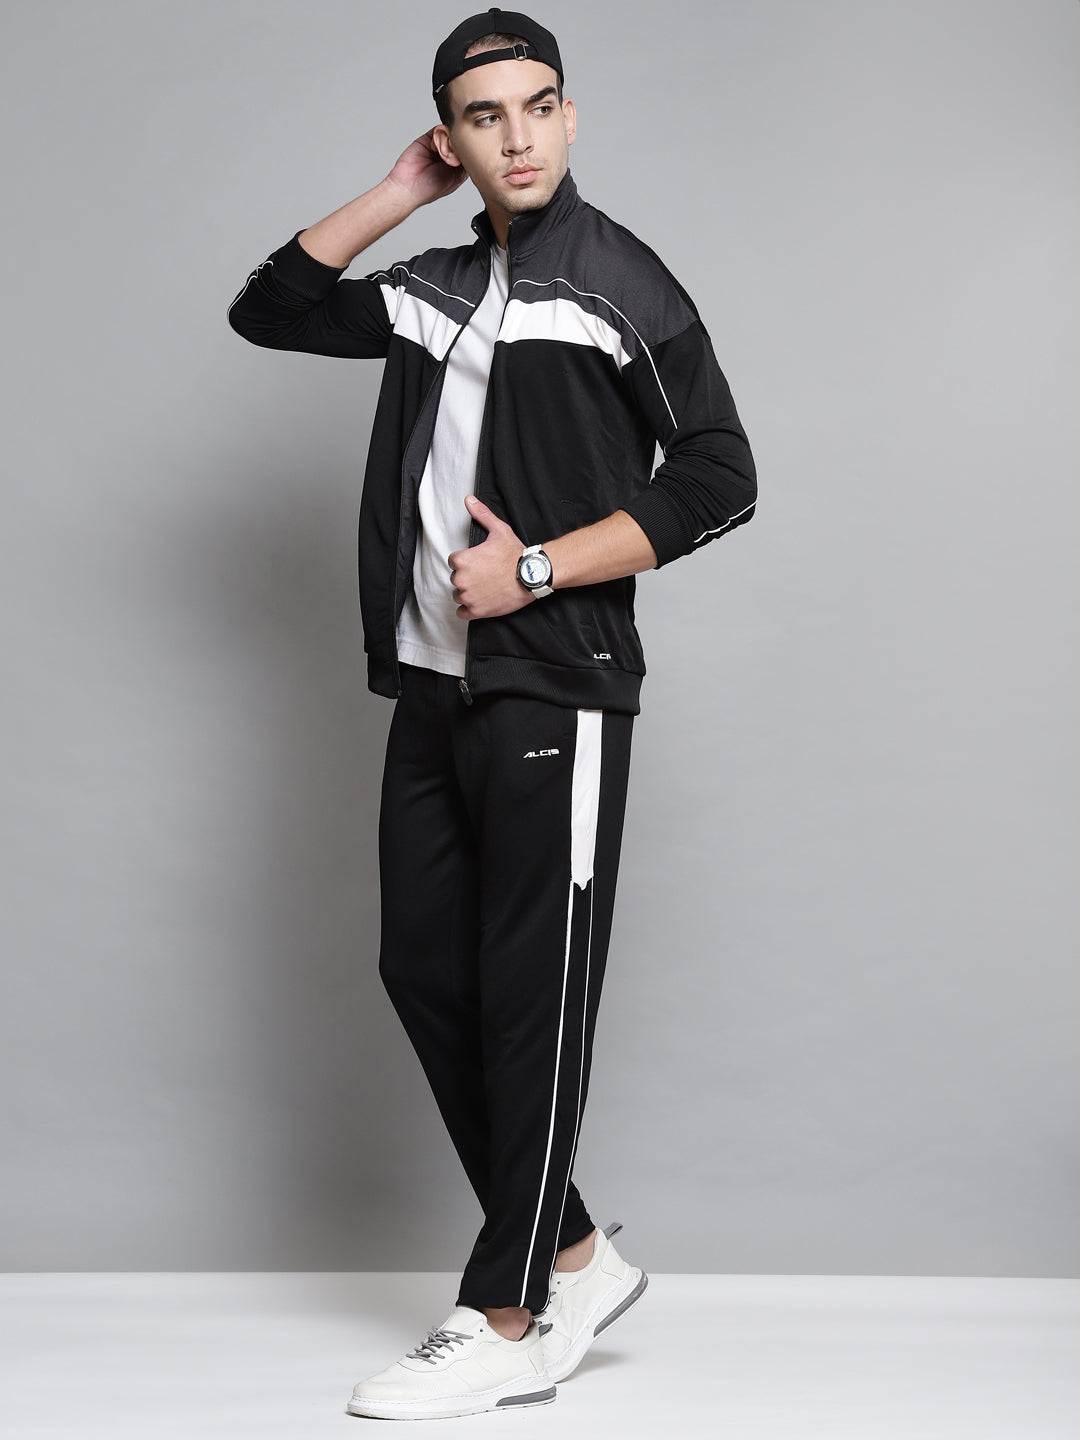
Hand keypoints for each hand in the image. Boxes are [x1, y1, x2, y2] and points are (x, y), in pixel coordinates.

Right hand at [385, 130, 467, 207]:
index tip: (466, 156)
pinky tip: (434, 148)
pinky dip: (439, 135)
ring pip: (450, 133)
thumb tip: (472, 148)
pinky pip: (438, 129)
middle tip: (452, 156)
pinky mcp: (428, 139)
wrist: (408, 186)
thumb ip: (465, 161)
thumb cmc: (430, 188)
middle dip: (459, 145)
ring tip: (442, 155)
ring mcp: (438, 146)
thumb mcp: (455, 177)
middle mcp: (449, 155)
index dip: (470, 150)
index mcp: (458, 167)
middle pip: (461, 140)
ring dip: (448, 141)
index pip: (469, 151)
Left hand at [448, 496, 534, 619]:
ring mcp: (468, 596)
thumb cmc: (515, 554)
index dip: (466, 561)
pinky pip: (462, 612)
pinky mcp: (476, 611)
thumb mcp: (498, 530)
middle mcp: (461, 579)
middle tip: (484, 575)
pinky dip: (468, 609)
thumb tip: (469, 500)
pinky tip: (479, 601)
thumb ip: (481, 514)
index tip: (478, 563)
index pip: (454, 562)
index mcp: (462, 560)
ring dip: (468, 593)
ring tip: (484, 588)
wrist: (531, 575)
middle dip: (468, 577)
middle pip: (456, 579)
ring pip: (458, 595)